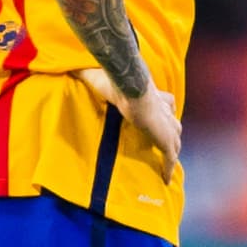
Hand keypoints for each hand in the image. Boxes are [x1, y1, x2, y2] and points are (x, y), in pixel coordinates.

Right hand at [77, 67, 180, 183]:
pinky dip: (168, 168)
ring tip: (166, 162)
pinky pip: (170, 159)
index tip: (163, 116)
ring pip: (175, 142)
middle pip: (175, 124)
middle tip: (166, 143)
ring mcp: (168, 127)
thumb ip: (87, 72)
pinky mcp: (166, 140)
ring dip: (172, 151)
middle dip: (171, 132)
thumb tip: (70, 67)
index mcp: (154, 96)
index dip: (166, 109)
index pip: (167, 102)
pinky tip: (165, 179)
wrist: (130, 89)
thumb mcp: (100, 77)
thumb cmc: (117, 83)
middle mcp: (165, 111)